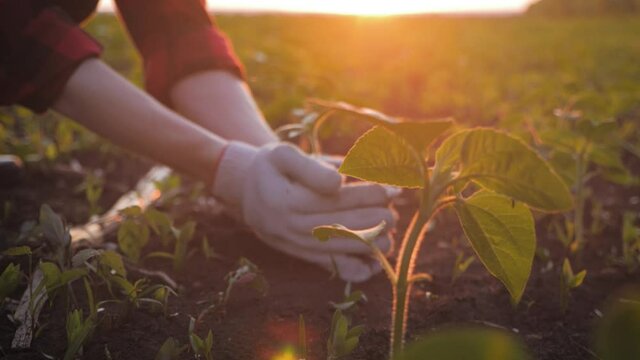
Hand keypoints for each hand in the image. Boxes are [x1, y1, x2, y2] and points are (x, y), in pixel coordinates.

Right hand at [212, 142, 396, 281]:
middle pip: (344, 226)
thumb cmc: (270, 168)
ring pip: (342, 250)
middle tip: (394, 203)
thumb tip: (340, 183)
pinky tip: (376, 261)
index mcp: (287, 200)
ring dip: (373, 242)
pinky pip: (333, 269)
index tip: (391, 187)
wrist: (246, 194)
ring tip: (390, 225)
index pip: (336, 200)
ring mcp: (298, 245)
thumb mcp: (282, 155)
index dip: (368, 193)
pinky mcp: (304, 255)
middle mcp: (292, 227)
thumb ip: (310, 166)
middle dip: (376, 216)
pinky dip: (358, 269)